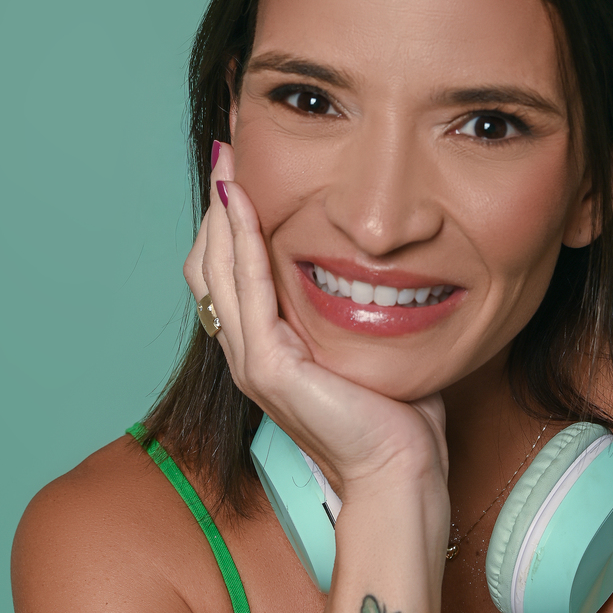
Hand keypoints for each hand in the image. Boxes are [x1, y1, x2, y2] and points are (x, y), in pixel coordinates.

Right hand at [182, 143, 448, 502]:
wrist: (400, 471)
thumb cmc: (396, 418)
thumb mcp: (369, 347)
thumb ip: (360, 308)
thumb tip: (382, 270)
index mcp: (265, 348)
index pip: (230, 270)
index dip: (231, 217)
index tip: (245, 162)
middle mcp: (246, 353)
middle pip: (211, 261)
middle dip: (220, 198)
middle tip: (230, 141)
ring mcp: (249, 362)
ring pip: (218, 269)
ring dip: (223, 208)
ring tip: (230, 154)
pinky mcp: (266, 368)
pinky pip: (247, 290)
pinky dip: (243, 243)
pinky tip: (246, 203)